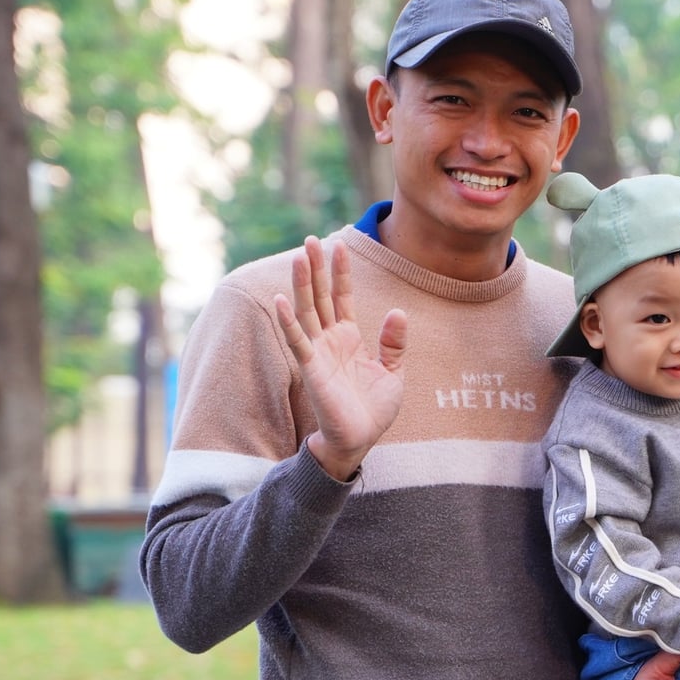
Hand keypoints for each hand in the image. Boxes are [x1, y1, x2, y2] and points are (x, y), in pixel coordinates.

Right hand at [274, 236, 408, 479]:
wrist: (360, 440)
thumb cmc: (374, 410)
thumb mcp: (393, 372)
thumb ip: (394, 343)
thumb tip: (398, 312)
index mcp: (349, 337)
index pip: (342, 297)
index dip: (341, 272)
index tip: (339, 244)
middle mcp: (330, 340)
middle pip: (320, 297)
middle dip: (315, 269)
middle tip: (309, 240)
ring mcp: (319, 353)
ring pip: (307, 311)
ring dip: (301, 285)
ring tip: (299, 257)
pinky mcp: (311, 369)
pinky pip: (298, 341)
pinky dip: (288, 322)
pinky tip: (281, 300)